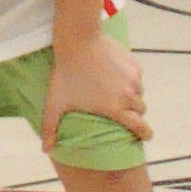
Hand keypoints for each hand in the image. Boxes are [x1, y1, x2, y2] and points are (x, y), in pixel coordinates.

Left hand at [42, 29, 148, 151]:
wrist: (77, 41)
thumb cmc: (65, 74)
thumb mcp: (55, 103)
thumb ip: (51, 128)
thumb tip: (46, 150)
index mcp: (116, 109)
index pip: (142, 128)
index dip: (145, 134)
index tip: (143, 135)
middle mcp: (130, 96)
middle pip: (141, 110)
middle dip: (133, 112)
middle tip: (119, 109)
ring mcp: (134, 79)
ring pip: (139, 92)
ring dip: (130, 94)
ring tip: (112, 90)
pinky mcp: (134, 64)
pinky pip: (136, 76)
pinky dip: (129, 78)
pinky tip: (112, 74)